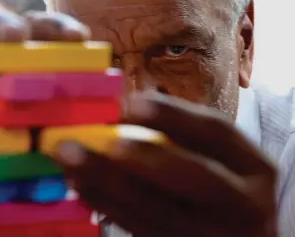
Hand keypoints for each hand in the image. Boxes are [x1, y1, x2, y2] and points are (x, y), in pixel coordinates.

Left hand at [54, 93, 277, 236]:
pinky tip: (81, 184)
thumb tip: (125, 109)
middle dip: (142, 154)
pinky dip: (105, 204)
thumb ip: (185, 137)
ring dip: (106, 181)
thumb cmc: (224, 188)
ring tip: (71, 158)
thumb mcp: (223, 161)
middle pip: (191, 175)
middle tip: (104, 140)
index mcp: (254, 167)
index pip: (216, 131)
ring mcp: (211, 234)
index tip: (132, 102)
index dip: (173, 114)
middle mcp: (242, 203)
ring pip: (155, 208)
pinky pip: (138, 229)